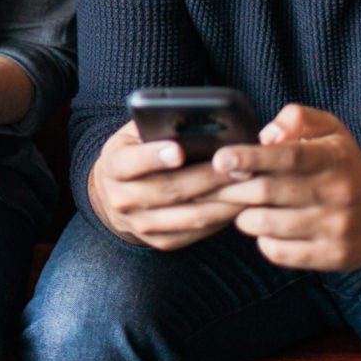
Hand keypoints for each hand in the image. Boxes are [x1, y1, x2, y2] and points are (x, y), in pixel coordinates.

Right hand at [86, 120, 247, 248]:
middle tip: (238, 165)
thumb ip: (155, 127)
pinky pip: (196, 232)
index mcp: (113, 166)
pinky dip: (221, 218)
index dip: (153, 156)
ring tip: (248, 184)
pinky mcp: (161, 241)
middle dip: (207, 178)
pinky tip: (239, 203)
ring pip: (188, 215)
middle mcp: (122, 198)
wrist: (114, 195)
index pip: (130, 162)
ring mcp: (141, 224)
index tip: (178, 150)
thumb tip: (192, 119)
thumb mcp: (134, 135)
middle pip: (168, 190)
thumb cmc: (134, 153)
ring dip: (222, 201)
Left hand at [205, 103, 360, 270]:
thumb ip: (297, 119)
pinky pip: (279, 252)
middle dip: (233, 190)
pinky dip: (262, 241)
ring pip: (267, 225)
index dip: (249, 158)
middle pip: (267, 192)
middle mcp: (336, 193)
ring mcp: (334, 227)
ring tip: (244, 208)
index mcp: (333, 158)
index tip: (220, 159)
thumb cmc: (348, 167)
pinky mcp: (331, 256)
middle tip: (217, 187)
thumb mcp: (331, 131)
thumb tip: (266, 136)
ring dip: (244, 217)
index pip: (286, 157)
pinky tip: (267, 230)